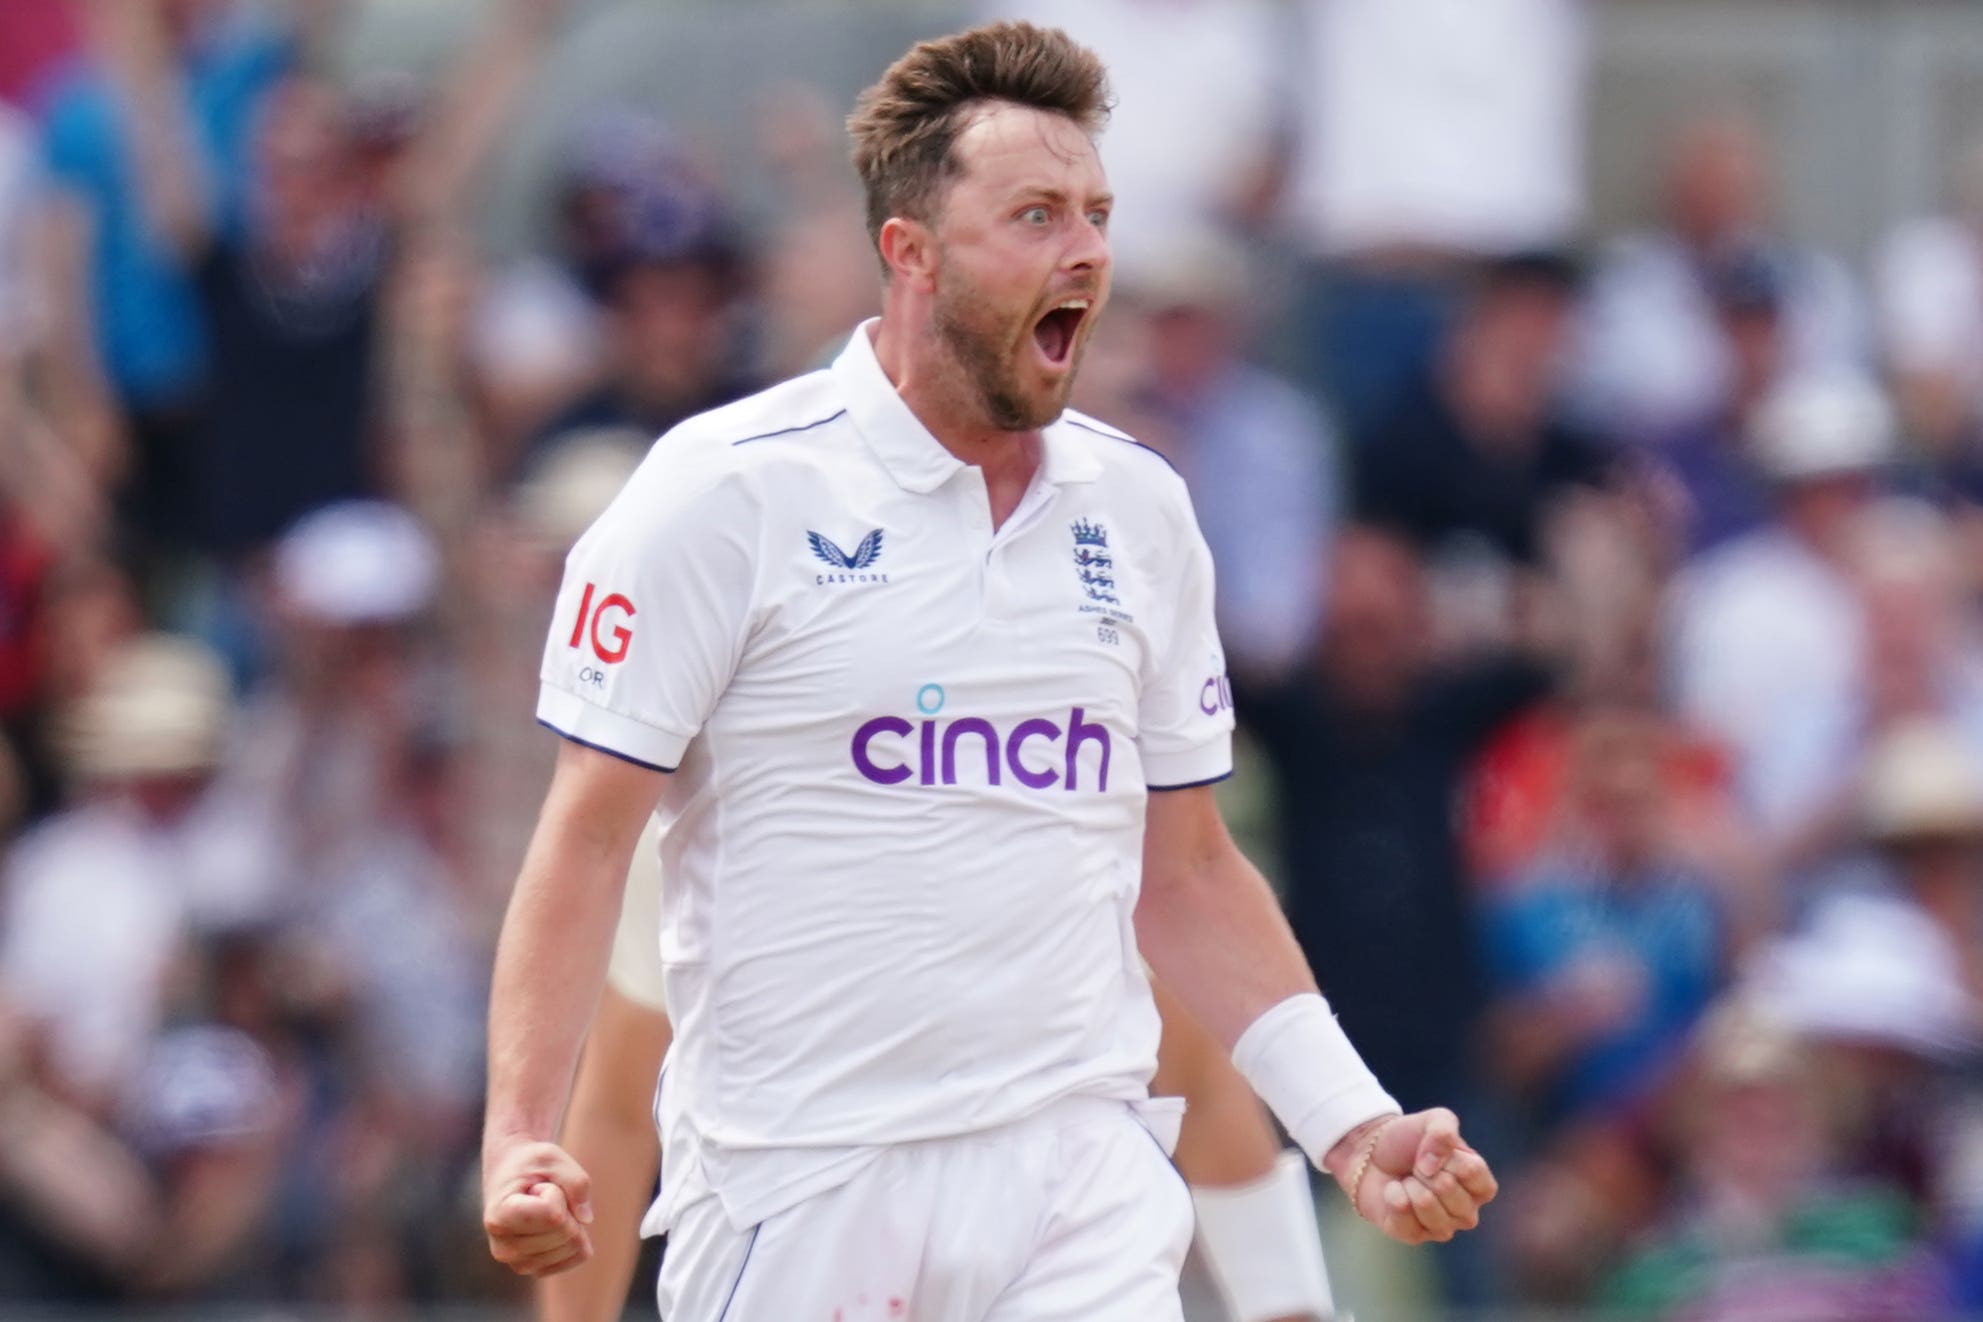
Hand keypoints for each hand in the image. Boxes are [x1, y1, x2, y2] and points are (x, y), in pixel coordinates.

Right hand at [482, 1139, 595, 1275]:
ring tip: (544, 1209)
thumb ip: (576, 1181)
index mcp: (498, 1218)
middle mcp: (504, 1249)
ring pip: (575, 1246)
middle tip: (542, 1196)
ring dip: (570, 1220)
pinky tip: (553, 1225)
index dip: (556, 1192)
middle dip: (566, 1206)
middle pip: (566, 1232)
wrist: (510, 1177)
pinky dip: (578, 1236)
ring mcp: (519, 1264)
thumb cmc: (530, 1165)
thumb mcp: (552, 1156)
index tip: (537, 1186)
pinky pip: (579, 1256)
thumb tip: (587, 1220)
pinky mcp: (536, 1270)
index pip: (553, 1214)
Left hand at [1325, 1108, 1496, 1244]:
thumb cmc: (1409, 1138)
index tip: (1434, 1148)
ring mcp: (1441, 1227)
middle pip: (1450, 1191)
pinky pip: (1405, 1219)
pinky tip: (1393, 1191)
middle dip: (1425, 1170)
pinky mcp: (1413, 1235)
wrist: (1369, 1152)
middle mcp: (1466, 1211)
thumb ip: (1444, 1130)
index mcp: (1478, 1185)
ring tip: (1406, 1179)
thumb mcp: (1433, 1119)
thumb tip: (1432, 1166)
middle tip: (1416, 1166)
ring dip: (1410, 1185)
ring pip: (1429, 1208)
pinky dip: (1393, 1197)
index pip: (1475, 1173)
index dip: (1450, 1156)